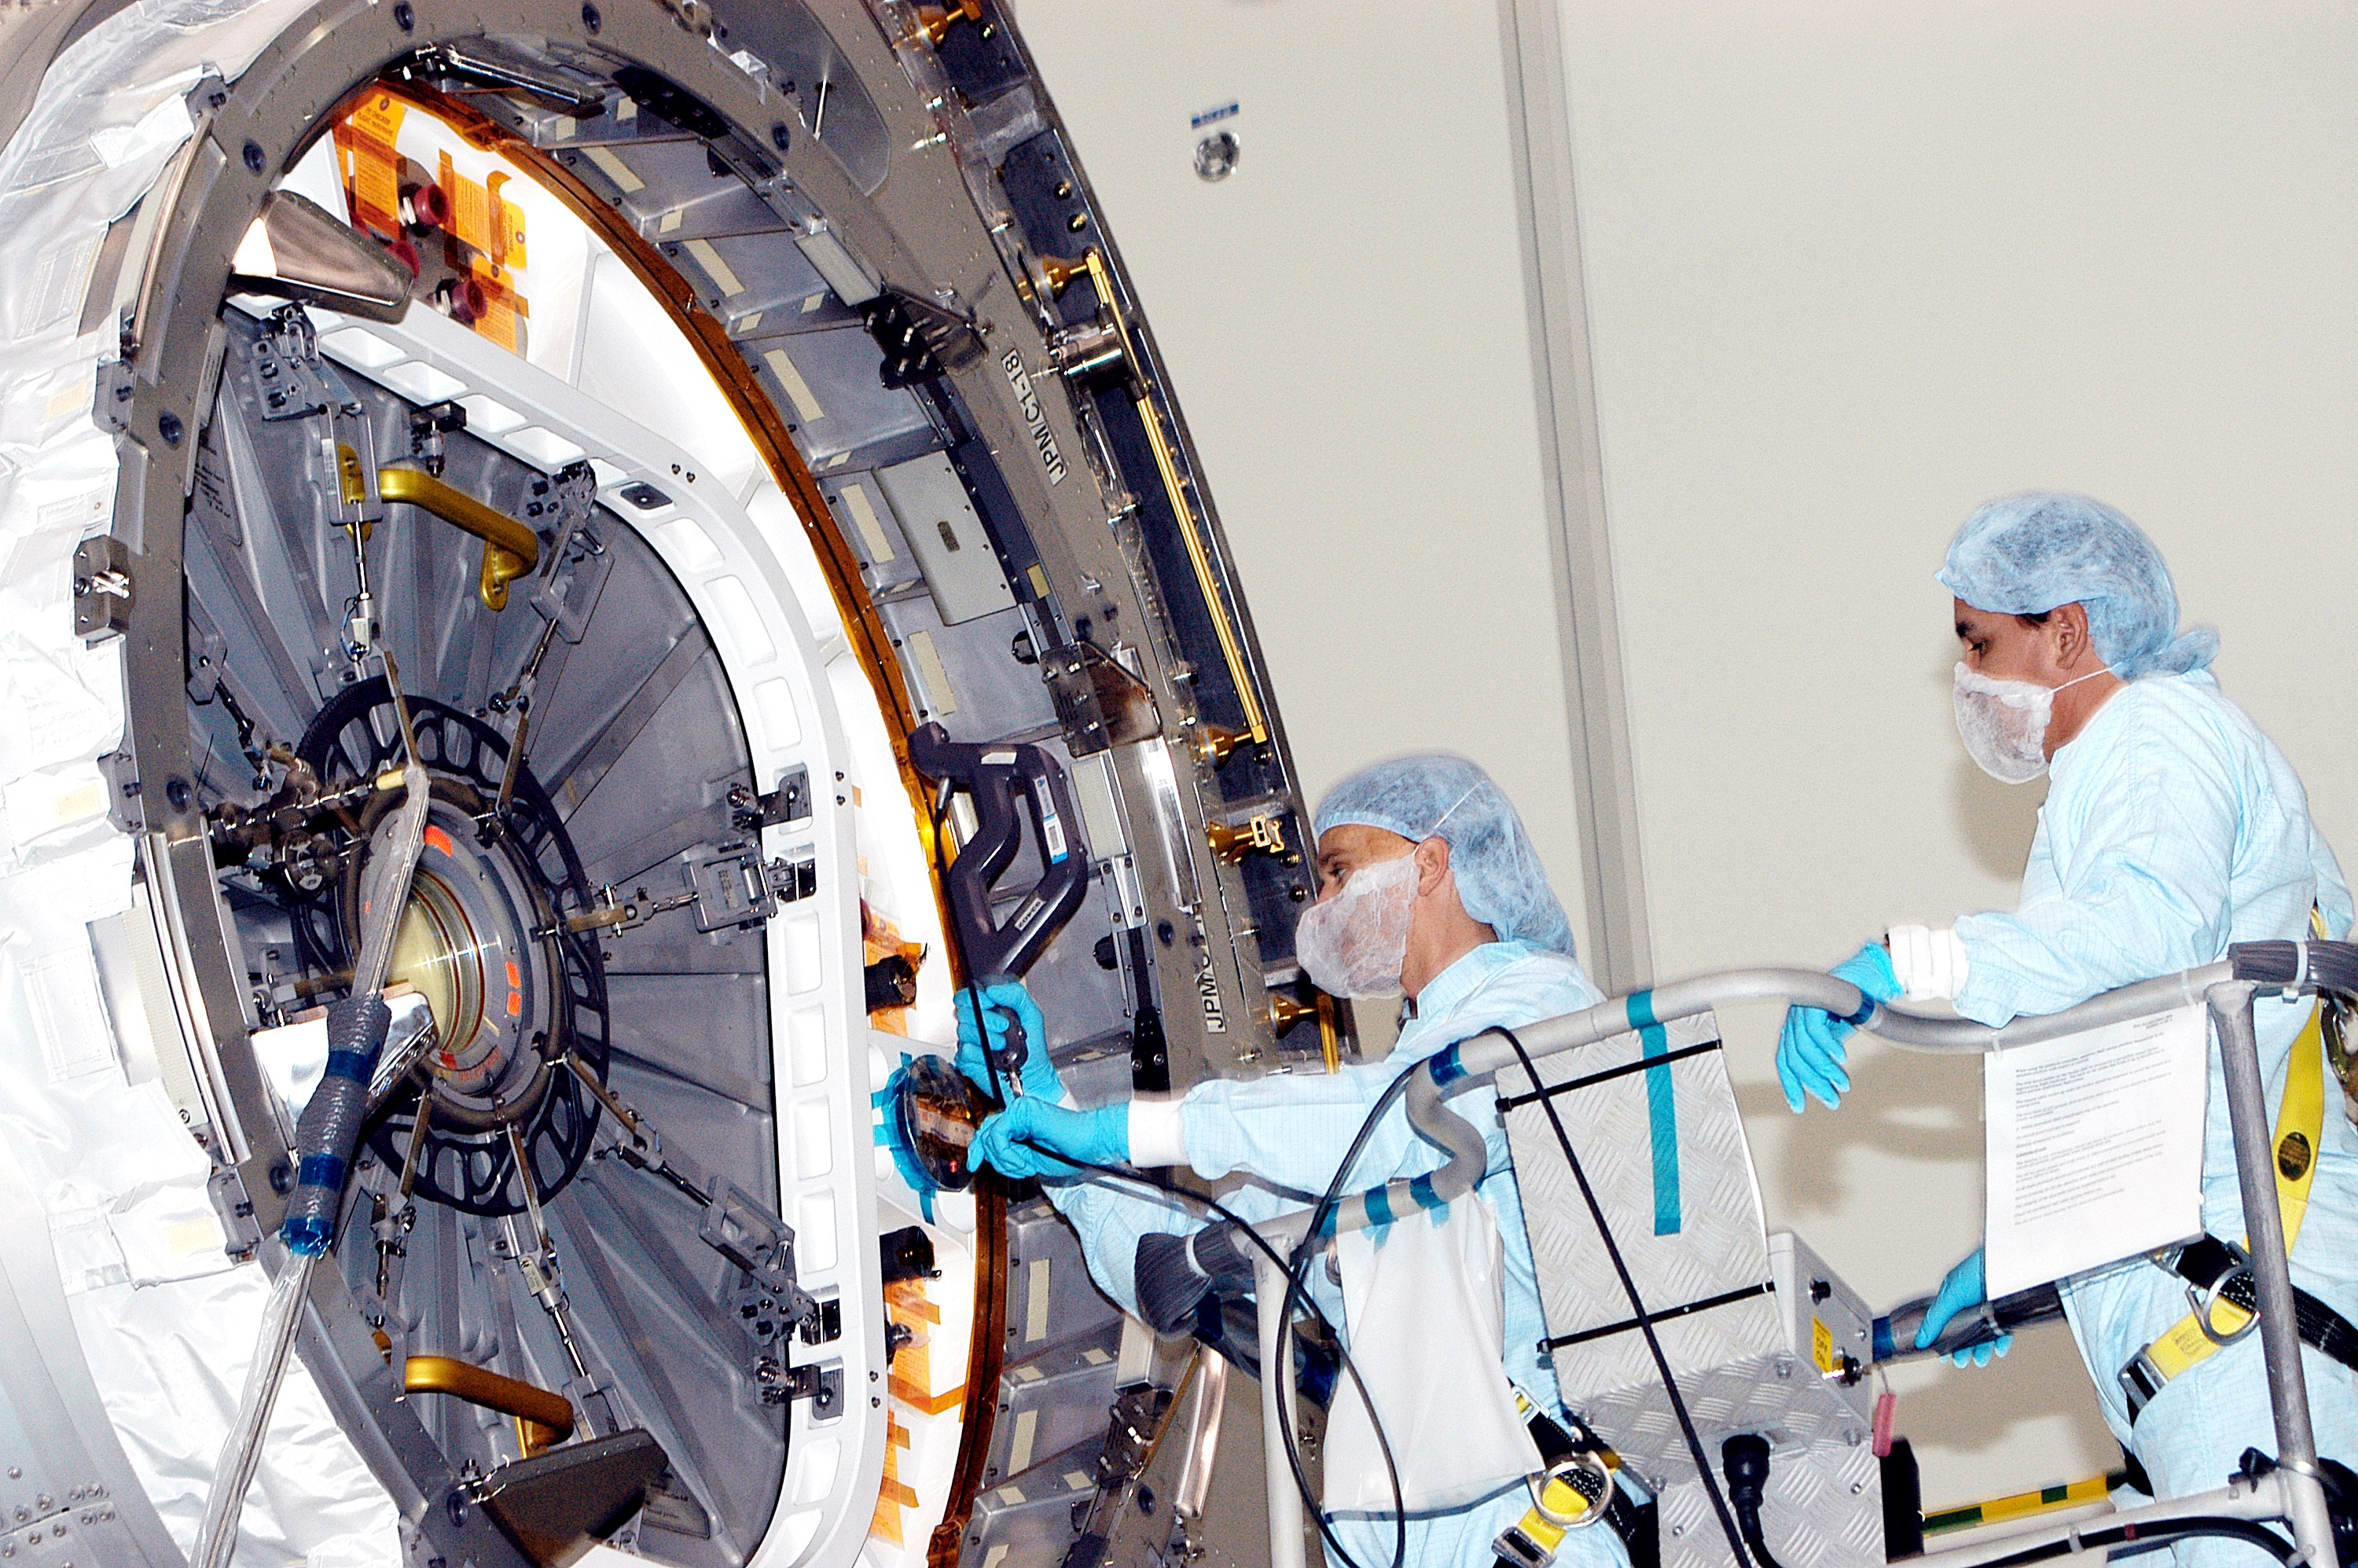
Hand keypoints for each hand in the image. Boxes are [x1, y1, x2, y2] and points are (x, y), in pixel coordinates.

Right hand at [954, 981, 1058, 1100]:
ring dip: (987, 1037)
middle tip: (1003, 1025)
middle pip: (963, 1009)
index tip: (991, 1002)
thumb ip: (1016, 994)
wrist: (1032, 1074)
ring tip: (1003, 1044)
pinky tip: (993, 1056)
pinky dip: (982, 1053)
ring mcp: (971, 1040)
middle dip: (986, 1017)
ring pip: (964, 1029)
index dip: (977, 996)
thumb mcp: (1031, 1013)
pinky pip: (966, 1049)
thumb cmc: (1032, 1047)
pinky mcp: (966, 1058)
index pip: (969, 994)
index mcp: (989, 1009)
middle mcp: (977, 1023)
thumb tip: (993, 990)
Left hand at [970, 1098, 1126, 1179]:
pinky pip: (1000, 1134)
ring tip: (1024, 1168)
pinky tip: (1024, 1163)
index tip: (973, 1164)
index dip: (978, 1148)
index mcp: (1022, 1122)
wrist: (1089, 1146)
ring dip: (1004, 1160)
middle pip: (986, 1130)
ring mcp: (1021, 1109)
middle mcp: (1019, 1112)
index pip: (991, 1131)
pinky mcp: (1023, 1111)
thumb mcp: (1031, 1160)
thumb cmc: (1069, 1154)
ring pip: (991, 1135)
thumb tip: (989, 1157)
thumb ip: (1010, 1155)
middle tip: (982, 1166)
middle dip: (984, 1154)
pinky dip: (1008, 1154)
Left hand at [1775, 942, 1900, 1111]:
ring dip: (1824, 1070)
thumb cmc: (1857, 1006)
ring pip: (1804, 1046)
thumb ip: (1825, 1057)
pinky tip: (1841, 1059)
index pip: (1785, 1059)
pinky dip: (1828, 1047)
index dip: (1790, 1084)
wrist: (1876, 978)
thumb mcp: (1838, 1038)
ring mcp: (1804, 1005)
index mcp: (1796, 1026)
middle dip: (1813, 1082)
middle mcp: (1795, 1016)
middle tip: (1832, 1100)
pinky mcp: (1819, 997)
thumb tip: (1824, 1087)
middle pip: (1793, 1056)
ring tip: (1842, 1084)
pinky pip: (1816, 1028)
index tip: (1798, 1106)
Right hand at [1917, 1247, 2013, 1367]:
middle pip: (1966, 1331)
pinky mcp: (2008, 1310)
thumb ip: (1936, 1318)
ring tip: (1979, 1359)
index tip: (1942, 1355)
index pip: (1946, 1322)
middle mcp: (1972, 1302)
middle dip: (1963, 1349)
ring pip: (1985, 1333)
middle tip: (1961, 1361)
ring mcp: (1990, 1307)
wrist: (2008, 1262)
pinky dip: (2002, 1342)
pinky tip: (1999, 1349)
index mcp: (1954, 1297)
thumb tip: (1921, 1338)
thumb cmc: (1978, 1269)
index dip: (1943, 1339)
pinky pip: (2005, 1330)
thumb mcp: (1950, 1295)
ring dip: (1982, 1349)